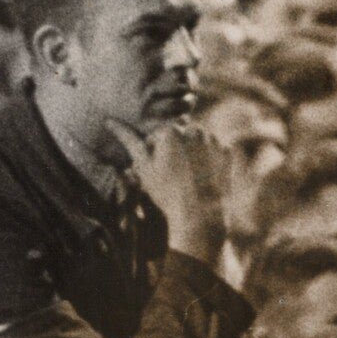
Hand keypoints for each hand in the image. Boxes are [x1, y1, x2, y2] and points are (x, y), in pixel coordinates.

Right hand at [106, 119, 224, 262]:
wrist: (200, 216)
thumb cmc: (167, 193)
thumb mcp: (144, 168)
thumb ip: (129, 141)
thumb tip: (109, 121)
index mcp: (170, 130)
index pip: (158, 136)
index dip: (155, 154)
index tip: (159, 172)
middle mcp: (194, 129)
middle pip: (179, 137)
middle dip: (174, 151)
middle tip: (174, 177)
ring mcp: (213, 140)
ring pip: (197, 142)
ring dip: (192, 154)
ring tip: (189, 179)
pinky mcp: (227, 153)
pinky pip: (214, 152)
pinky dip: (209, 162)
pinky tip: (203, 178)